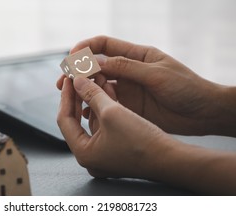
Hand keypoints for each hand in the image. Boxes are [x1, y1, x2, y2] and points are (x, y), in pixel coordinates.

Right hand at [57, 35, 221, 135]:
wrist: (206, 113)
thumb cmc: (187, 88)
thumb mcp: (157, 75)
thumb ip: (127, 68)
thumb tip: (97, 61)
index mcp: (136, 55)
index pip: (103, 45)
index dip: (84, 48)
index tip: (70, 58)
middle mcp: (128, 70)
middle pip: (95, 66)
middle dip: (77, 72)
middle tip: (63, 84)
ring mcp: (128, 89)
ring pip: (98, 86)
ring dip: (83, 90)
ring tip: (71, 99)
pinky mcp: (130, 106)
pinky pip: (106, 104)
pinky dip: (94, 107)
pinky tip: (86, 113)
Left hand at [57, 76, 177, 178]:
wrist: (171, 158)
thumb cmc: (141, 141)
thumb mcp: (111, 112)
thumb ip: (91, 94)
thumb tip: (77, 81)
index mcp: (83, 153)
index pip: (64, 119)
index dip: (66, 96)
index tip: (68, 79)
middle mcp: (91, 156)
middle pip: (77, 120)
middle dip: (79, 96)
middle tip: (78, 77)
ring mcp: (104, 154)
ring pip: (92, 120)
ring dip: (94, 99)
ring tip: (96, 78)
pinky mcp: (116, 149)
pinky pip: (104, 125)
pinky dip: (105, 108)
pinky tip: (109, 90)